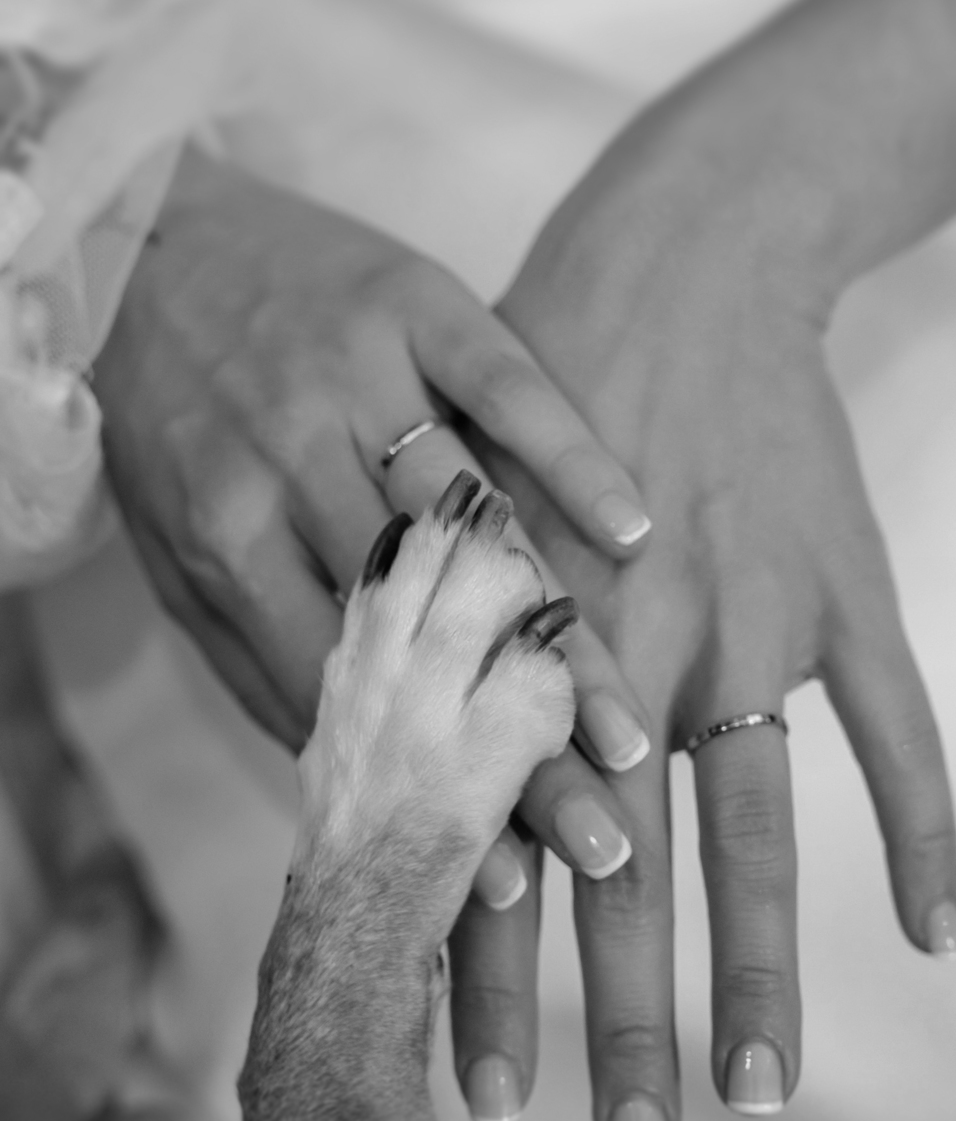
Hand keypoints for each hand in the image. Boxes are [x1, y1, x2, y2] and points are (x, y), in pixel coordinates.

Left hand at [94, 144, 651, 915]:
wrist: (155, 244)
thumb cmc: (175, 422)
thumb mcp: (181, 554)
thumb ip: (260, 657)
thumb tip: (349, 777)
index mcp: (224, 540)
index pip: (343, 692)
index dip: (421, 785)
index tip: (502, 876)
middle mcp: (288, 465)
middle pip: (420, 632)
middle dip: (511, 749)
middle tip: (602, 842)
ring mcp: (357, 378)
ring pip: (476, 531)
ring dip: (558, 641)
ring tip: (632, 732)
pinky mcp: (417, 302)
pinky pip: (509, 384)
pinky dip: (574, 459)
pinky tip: (635, 535)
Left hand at [452, 87, 955, 1120]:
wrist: (686, 255)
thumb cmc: (548, 383)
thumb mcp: (468, 507)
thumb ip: (446, 646)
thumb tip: (401, 782)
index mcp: (536, 637)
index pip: (512, 837)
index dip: (498, 971)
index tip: (487, 1090)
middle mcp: (638, 648)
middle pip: (631, 865)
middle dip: (622, 1012)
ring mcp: (756, 621)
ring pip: (757, 825)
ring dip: (764, 965)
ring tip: (764, 1086)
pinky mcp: (845, 586)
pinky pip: (897, 724)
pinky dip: (924, 826)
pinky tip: (937, 932)